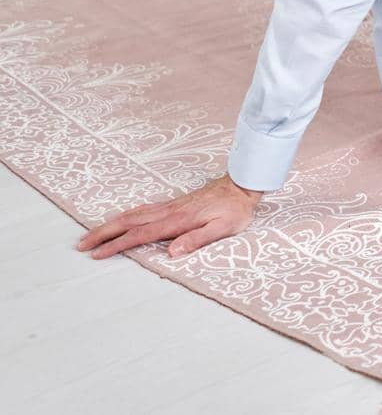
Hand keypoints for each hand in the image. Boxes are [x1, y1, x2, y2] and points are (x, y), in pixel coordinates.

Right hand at [76, 175, 262, 258]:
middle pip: (128, 222)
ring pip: (132, 214)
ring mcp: (169, 206)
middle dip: (102, 233)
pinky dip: (125, 215)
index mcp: (178, 221)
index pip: (140, 235)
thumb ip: (198, 239)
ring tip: (91, 234)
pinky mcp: (173, 203)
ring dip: (110, 224)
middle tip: (81, 245)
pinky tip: (120, 219)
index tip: (97, 255)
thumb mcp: (223, 229)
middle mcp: (169, 211)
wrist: (243, 185)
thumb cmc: (235, 210)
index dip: (117, 245)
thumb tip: (173, 252)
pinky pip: (142, 209)